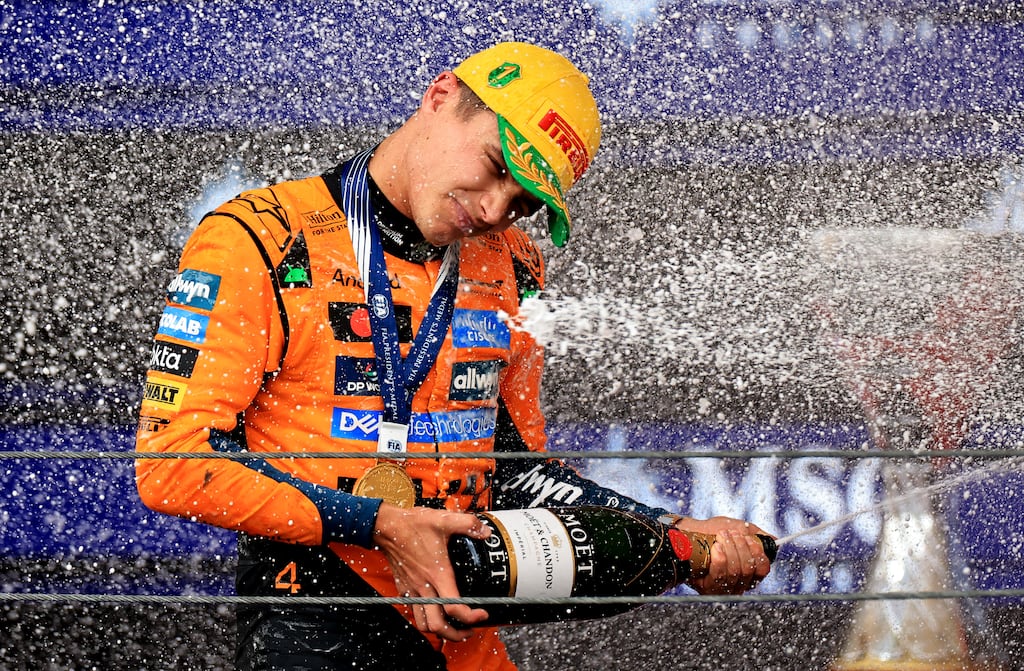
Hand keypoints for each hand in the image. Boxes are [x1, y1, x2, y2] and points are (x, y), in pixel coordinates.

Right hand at [372, 503, 491, 640]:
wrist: (387, 527)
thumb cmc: (412, 525)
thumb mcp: (444, 520)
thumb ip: (468, 524)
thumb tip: (485, 531)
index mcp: (437, 574)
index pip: (454, 607)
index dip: (471, 616)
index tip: (482, 613)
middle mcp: (424, 587)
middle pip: (438, 626)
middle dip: (457, 634)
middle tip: (470, 629)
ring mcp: (413, 590)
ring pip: (424, 624)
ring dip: (440, 631)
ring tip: (454, 627)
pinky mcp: (405, 588)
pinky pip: (415, 612)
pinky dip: (427, 619)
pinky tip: (436, 611)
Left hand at [674, 516, 773, 594]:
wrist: (687, 533)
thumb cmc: (712, 531)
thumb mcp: (737, 528)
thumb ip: (755, 535)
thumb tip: (773, 540)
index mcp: (749, 571)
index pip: (762, 569)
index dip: (757, 553)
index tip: (746, 538)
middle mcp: (739, 583)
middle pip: (748, 570)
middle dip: (739, 547)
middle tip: (728, 534)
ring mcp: (724, 588)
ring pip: (734, 572)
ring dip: (729, 550)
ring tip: (720, 537)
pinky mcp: (709, 589)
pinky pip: (720, 577)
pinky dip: (720, 560)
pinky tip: (716, 548)